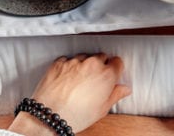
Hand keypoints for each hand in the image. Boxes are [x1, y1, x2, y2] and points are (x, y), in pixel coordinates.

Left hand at [9, 54, 130, 134]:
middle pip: (102, 57)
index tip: (113, 74)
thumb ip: (115, 95)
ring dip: (85, 65)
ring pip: (85, 57)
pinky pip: (68, 59)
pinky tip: (68, 78)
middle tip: (96, 80)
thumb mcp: (102, 110)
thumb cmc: (75, 115)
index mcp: (106, 75)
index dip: (115, 69)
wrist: (50, 116)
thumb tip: (124, 89)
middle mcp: (92, 64)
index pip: (118, 62)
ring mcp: (75, 62)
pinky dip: (69, 66)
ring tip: (80, 80)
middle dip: (101, 66)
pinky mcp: (60, 62)